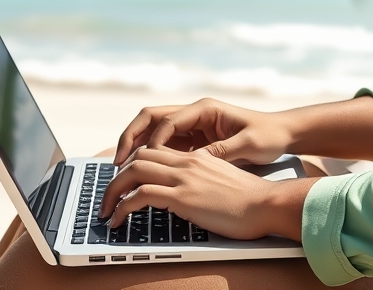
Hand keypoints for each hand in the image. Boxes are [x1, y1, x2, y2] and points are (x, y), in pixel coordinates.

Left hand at [100, 146, 313, 240]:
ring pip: (133, 172)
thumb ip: (201, 180)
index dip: (133, 165)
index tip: (124, 183)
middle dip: (116, 178)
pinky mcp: (183, 197)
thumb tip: (185, 196)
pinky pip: (141, 196)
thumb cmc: (250, 200)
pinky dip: (122, 208)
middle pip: (138, 158)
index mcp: (196, 158)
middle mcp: (187, 163)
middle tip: (107, 198)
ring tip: (105, 210)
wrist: (267, 204)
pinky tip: (118, 220)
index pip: (153, 151)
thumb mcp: (221, 181)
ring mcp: (184, 178)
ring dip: (112, 191)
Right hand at [114, 98, 291, 165]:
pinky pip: (163, 146)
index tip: (143, 162)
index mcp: (204, 109)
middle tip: (117, 163)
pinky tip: (141, 176)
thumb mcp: (248, 145)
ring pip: (152, 133)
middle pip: (150, 120)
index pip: (167, 121)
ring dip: (136, 149)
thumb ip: (221, 152)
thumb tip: (195, 161)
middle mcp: (194, 114)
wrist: (283, 133)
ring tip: (121, 171)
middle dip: (131, 139)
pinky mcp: (193, 140)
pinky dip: (149, 158)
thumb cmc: (268, 136)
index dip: (152, 142)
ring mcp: (192, 126)